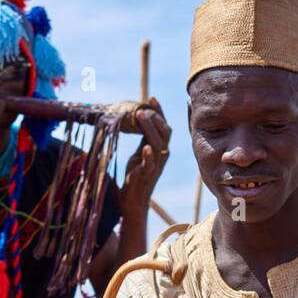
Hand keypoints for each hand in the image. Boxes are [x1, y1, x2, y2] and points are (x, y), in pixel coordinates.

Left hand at [118, 98, 170, 216]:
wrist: (133, 199)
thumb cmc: (136, 175)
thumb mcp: (140, 153)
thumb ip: (144, 138)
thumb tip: (141, 119)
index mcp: (160, 148)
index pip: (163, 126)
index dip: (159, 112)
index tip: (150, 98)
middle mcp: (162, 155)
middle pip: (164, 131)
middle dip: (155, 117)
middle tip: (142, 108)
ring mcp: (156, 165)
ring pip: (157, 143)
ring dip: (149, 128)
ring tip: (140, 116)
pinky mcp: (147, 174)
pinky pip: (150, 163)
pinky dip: (148, 155)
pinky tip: (145, 147)